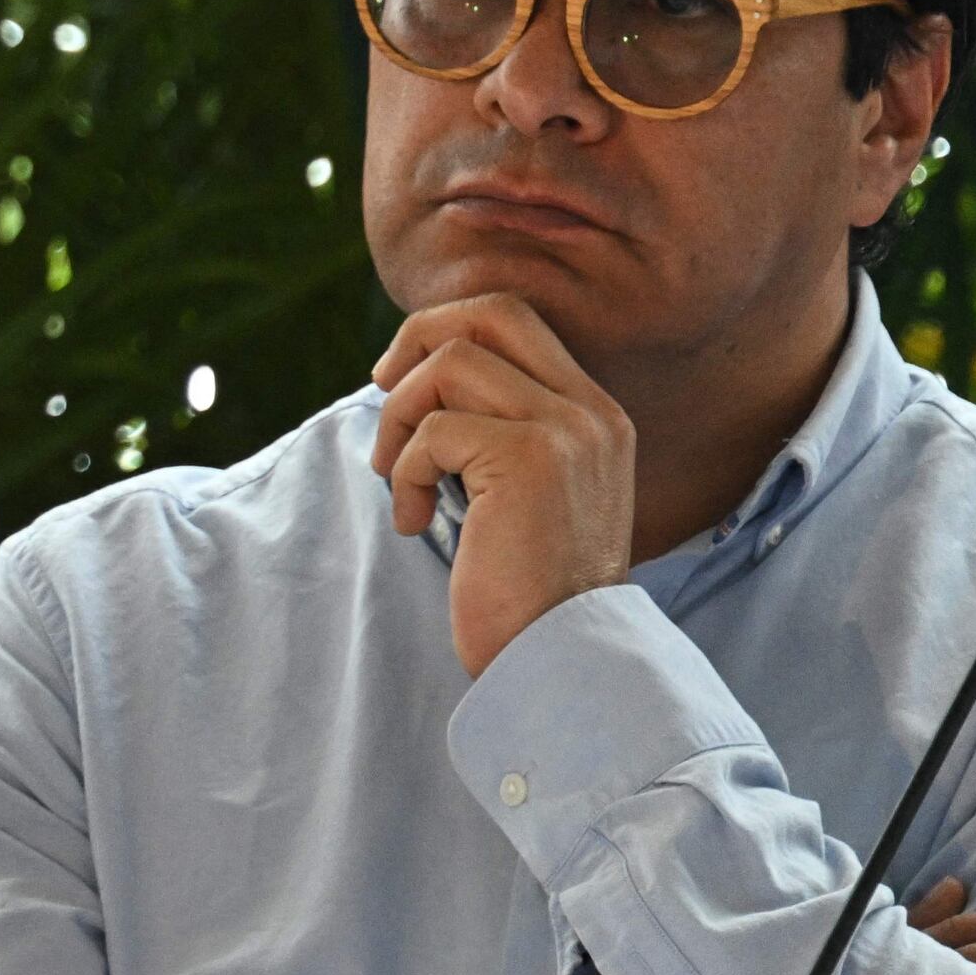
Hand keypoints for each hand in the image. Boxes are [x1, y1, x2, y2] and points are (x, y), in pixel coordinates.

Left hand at [369, 294, 637, 675]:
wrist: (561, 660)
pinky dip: (405, 472)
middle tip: (380, 390)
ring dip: (398, 419)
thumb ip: (495, 432)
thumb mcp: (522, 495)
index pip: (514, 321)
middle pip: (489, 314)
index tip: (400, 380)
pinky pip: (433, 432)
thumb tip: (414, 378)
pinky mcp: (530, 462)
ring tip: (397, 479)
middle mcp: (590, 414)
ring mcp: (566, 432)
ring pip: (449, 366)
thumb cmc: (525, 589)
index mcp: (595, 416)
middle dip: (416, 341)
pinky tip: (414, 522)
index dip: (443, 333)